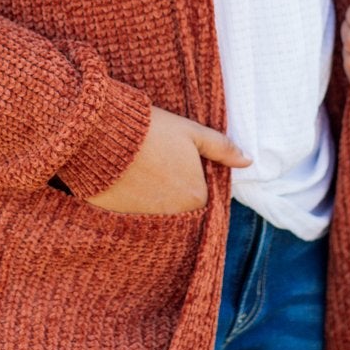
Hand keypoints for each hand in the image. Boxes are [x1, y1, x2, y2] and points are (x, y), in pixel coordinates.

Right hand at [83, 105, 251, 214]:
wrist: (100, 134)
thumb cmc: (150, 130)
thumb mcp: (191, 132)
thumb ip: (222, 148)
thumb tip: (248, 161)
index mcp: (196, 196)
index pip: (203, 194)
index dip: (193, 175)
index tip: (179, 159)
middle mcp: (174, 215)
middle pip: (181, 205)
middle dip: (174, 188)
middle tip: (159, 163)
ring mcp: (145, 220)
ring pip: (158, 210)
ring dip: (154, 195)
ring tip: (141, 169)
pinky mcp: (120, 219)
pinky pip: (133, 214)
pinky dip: (132, 201)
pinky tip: (126, 179)